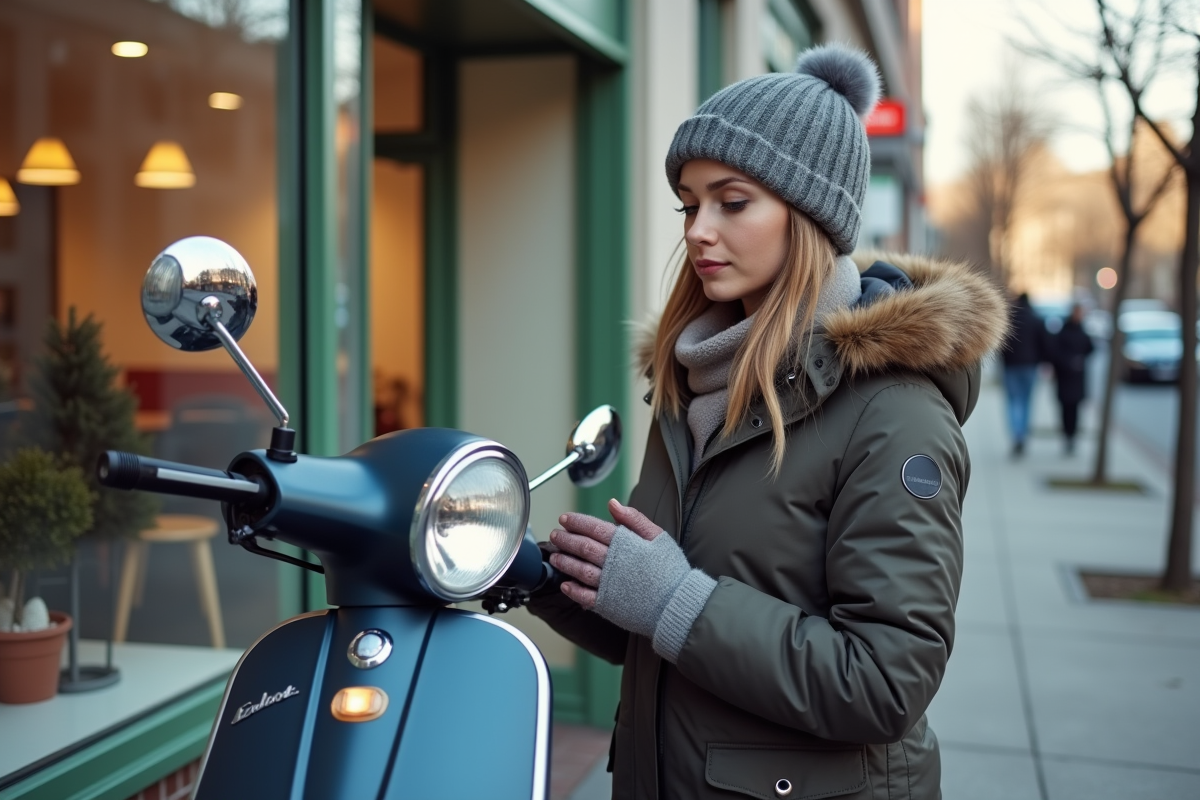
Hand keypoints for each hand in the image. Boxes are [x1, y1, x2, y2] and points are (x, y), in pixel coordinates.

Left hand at [548, 499, 663, 608]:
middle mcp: (613, 563)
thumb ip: (634, 519)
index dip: (577, 522)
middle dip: (566, 540)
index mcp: (625, 544)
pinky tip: (565, 585)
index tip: (564, 519)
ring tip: (555, 557)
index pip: (595, 528)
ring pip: (580, 570)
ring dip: (565, 562)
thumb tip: (613, 503)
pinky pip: (585, 596)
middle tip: (555, 535)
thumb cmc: (671, 571)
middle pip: (583, 547)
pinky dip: (573, 590)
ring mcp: (609, 585)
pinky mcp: (608, 604)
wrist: (678, 604)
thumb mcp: (658, 537)